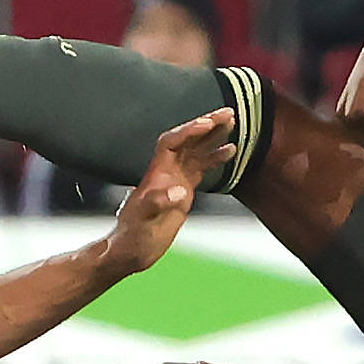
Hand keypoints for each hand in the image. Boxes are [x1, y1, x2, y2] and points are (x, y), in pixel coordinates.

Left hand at [102, 111, 236, 277]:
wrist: (131, 250)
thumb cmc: (131, 236)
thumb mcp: (142, 221)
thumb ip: (157, 204)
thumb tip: (179, 191)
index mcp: (156, 174)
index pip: (171, 142)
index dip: (188, 131)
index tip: (207, 124)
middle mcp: (166, 172)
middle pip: (187, 140)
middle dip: (207, 125)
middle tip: (228, 113)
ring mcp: (175, 180)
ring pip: (197, 150)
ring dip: (214, 136)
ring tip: (233, 122)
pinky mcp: (184, 191)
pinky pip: (202, 168)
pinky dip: (216, 157)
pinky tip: (231, 150)